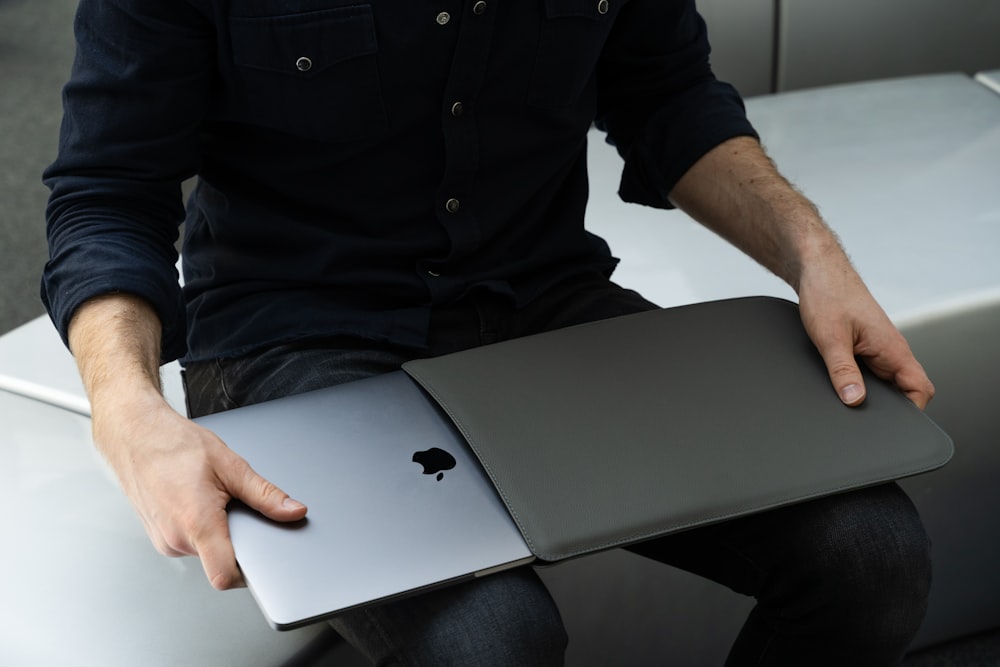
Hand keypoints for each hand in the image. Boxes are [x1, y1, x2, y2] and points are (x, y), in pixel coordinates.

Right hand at [94, 390, 307, 589]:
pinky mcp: (159, 537)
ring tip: (213, 499)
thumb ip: (265, 495)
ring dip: (219, 533)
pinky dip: (203, 529)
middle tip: (237, 509)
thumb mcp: (230, 466)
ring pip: (206, 552)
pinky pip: (191, 544)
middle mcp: (175, 540)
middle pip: (220, 562)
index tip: (264, 558)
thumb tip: (293, 511)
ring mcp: (164, 541)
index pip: (224, 576)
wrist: (136, 436)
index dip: (250, 573)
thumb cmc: (174, 446)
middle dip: (238, 541)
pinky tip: (200, 502)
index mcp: (196, 524)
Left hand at [796, 256, 934, 409]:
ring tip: (848, 396)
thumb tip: (854, 400)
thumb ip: (842, 371)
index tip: (890, 424)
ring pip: (884, 381)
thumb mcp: (831, 338)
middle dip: (887, 407)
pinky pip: (869, 371)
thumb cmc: (829, 294)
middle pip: (903, 390)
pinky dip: (858, 381)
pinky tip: (840, 384)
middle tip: (861, 415)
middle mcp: (890, 349)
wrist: (817, 271)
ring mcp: (877, 348)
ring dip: (869, 392)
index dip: (911, 412)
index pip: (920, 389)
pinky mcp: (863, 345)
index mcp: (892, 348)